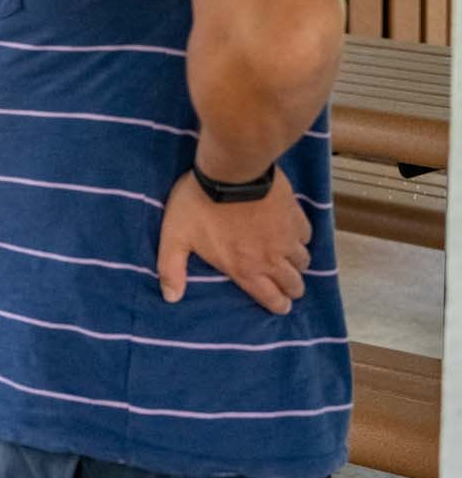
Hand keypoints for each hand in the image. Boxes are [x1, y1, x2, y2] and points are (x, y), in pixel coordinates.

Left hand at [157, 168, 311, 313]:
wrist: (231, 172)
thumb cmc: (200, 205)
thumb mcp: (175, 237)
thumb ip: (172, 269)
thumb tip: (170, 297)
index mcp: (245, 269)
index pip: (272, 299)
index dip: (279, 305)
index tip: (281, 305)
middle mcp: (272, 259)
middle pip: (294, 284)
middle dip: (291, 288)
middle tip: (286, 285)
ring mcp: (288, 238)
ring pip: (304, 261)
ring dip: (296, 264)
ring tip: (287, 260)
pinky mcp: (297, 216)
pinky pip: (306, 235)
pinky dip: (300, 238)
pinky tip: (291, 234)